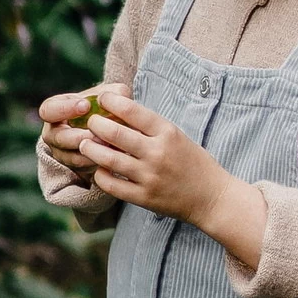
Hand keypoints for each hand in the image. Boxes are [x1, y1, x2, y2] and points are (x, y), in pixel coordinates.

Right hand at [38, 82, 130, 182]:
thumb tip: (120, 95)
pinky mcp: (75, 168)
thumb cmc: (100, 107)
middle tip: (97, 132)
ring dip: (91, 152)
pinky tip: (113, 155)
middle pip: (59, 138)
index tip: (86, 106)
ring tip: (109, 144)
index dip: (64, 109)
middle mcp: (53, 133)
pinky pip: (84, 169)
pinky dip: (98, 162)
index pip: (49, 110)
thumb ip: (112, 92)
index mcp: (54, 110)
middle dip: (79, 136)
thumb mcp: (105, 95)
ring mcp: (62, 153)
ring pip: (72, 157)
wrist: (105, 130)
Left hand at [77, 91, 269, 267]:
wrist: (212, 198)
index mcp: (167, 133)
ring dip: (91, 149)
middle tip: (90, 123)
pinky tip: (100, 170)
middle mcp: (157, 153)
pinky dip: (101, 175)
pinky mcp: (144, 197)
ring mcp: (149, 176)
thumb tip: (118, 113)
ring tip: (85, 144)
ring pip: (108, 159)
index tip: (102, 99)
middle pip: (115, 133)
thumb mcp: (177, 136)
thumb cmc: (193, 163)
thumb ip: (151, 127)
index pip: (133, 111)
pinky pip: (112, 185)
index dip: (111, 102)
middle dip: (96, 124)